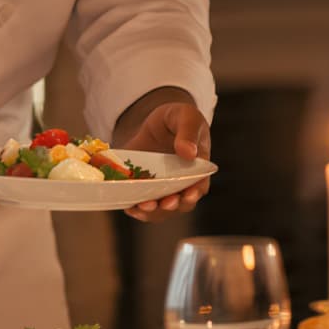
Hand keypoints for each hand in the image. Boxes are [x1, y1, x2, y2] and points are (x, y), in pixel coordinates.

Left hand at [117, 97, 210, 220]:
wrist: (152, 121)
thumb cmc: (176, 118)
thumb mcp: (186, 116)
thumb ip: (188, 131)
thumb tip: (188, 152)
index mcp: (197, 169)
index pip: (199, 187)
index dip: (194, 193)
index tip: (187, 195)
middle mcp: (180, 185)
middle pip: (180, 204)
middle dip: (172, 206)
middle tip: (165, 203)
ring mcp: (161, 189)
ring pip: (159, 210)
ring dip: (152, 212)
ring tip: (143, 206)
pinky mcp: (142, 188)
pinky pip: (139, 203)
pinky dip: (134, 207)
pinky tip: (129, 206)